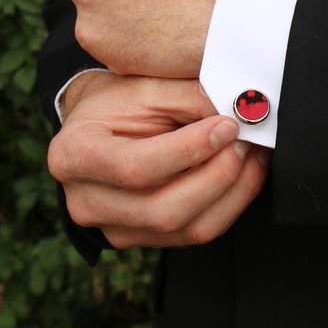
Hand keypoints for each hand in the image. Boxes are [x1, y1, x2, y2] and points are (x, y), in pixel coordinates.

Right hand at [48, 72, 269, 248]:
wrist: (98, 127)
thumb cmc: (119, 102)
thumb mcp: (148, 88)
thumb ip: (192, 98)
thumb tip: (242, 109)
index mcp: (74, 156)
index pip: (135, 168)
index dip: (189, 150)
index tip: (228, 126)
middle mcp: (86, 203)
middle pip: (163, 210)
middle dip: (218, 175)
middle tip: (247, 140)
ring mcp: (114, 229)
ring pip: (188, 229)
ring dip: (233, 192)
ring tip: (253, 153)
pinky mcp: (143, 239)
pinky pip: (196, 232)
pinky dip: (230, 203)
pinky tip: (244, 173)